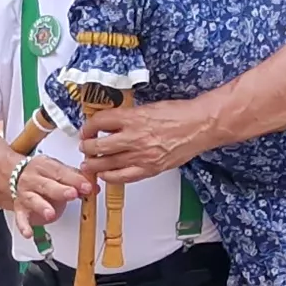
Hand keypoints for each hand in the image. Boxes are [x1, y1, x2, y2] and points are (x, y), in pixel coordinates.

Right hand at [3, 154, 90, 226]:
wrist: (13, 174)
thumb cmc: (42, 174)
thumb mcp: (58, 170)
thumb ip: (75, 178)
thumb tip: (93, 187)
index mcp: (45, 166)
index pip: (61, 172)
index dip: (75, 179)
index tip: (87, 186)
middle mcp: (33, 179)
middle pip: (47, 185)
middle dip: (61, 190)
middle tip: (72, 194)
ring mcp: (25, 194)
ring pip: (33, 200)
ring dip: (42, 207)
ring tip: (50, 214)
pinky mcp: (20, 208)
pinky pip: (21, 218)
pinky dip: (24, 226)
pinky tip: (29, 233)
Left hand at [79, 98, 216, 183]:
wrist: (200, 126)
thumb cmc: (179, 114)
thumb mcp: (148, 108)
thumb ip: (128, 118)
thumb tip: (110, 125)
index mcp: (133, 118)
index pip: (99, 122)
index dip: (88, 127)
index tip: (86, 130)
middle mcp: (134, 137)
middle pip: (98, 146)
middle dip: (87, 148)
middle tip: (85, 147)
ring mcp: (141, 156)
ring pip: (107, 164)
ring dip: (94, 164)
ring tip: (90, 163)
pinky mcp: (149, 169)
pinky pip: (123, 177)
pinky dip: (110, 177)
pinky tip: (105, 175)